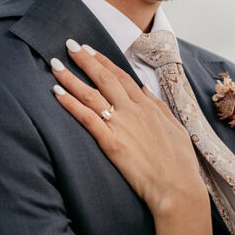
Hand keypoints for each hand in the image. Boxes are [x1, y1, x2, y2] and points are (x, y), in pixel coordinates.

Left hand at [51, 40, 207, 217]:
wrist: (178, 189)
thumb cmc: (180, 163)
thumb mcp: (175, 128)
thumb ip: (159, 107)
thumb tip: (145, 90)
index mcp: (148, 106)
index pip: (121, 76)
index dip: (103, 61)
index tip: (90, 49)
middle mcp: (133, 111)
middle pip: (104, 79)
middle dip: (84, 60)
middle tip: (68, 45)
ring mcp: (121, 125)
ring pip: (91, 94)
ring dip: (71, 78)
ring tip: (54, 65)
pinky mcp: (111, 143)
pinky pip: (86, 118)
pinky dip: (70, 104)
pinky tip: (56, 93)